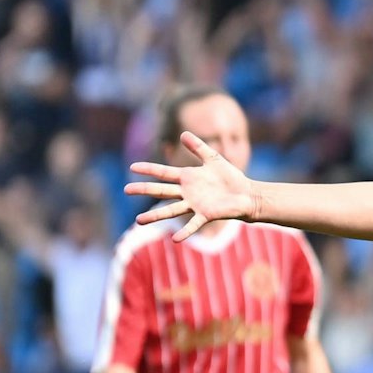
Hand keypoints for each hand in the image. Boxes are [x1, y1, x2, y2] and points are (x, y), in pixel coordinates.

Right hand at [126, 131, 258, 241]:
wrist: (247, 194)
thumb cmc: (231, 177)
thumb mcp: (213, 158)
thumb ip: (198, 147)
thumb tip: (183, 133)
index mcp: (187, 178)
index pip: (163, 173)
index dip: (149, 169)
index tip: (132, 167)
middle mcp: (187, 192)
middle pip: (161, 190)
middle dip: (144, 189)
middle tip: (126, 190)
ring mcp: (195, 205)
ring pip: (171, 210)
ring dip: (155, 215)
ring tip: (138, 220)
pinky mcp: (207, 215)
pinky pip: (193, 225)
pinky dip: (185, 232)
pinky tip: (175, 239)